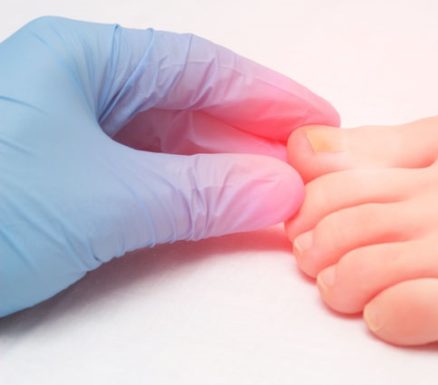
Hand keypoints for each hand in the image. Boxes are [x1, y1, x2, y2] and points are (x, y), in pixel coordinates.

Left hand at [0, 17, 338, 316]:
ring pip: (170, 148)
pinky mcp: (63, 184)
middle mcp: (75, 90)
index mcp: (80, 61)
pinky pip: (146, 182)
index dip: (267, 94)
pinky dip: (189, 200)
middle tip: (307, 170)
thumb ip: (201, 194)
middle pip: (189, 107)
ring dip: (224, 175)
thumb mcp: (104, 200)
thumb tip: (278, 188)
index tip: (318, 118)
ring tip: (278, 199)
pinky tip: (223, 215)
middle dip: (251, 141)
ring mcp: (68, 138)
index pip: (198, 67)